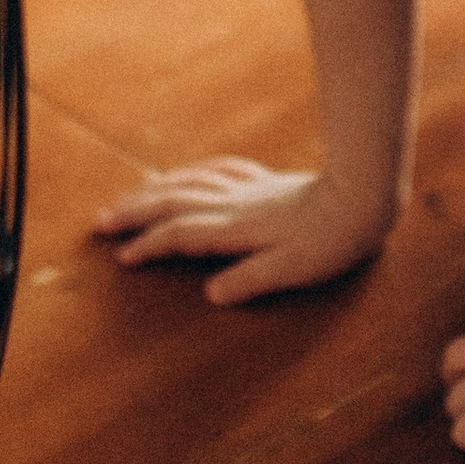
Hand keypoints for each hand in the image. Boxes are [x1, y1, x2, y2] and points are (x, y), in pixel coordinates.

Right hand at [89, 159, 392, 304]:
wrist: (366, 195)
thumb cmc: (333, 241)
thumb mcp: (295, 270)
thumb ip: (252, 280)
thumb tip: (211, 293)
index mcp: (239, 228)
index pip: (182, 234)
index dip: (150, 245)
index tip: (121, 258)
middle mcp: (236, 204)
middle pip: (174, 201)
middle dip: (134, 212)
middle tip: (99, 223)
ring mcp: (249, 188)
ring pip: (190, 182)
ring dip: (153, 190)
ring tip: (126, 199)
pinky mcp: (265, 181)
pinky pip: (216, 170)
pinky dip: (190, 172)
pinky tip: (183, 175)